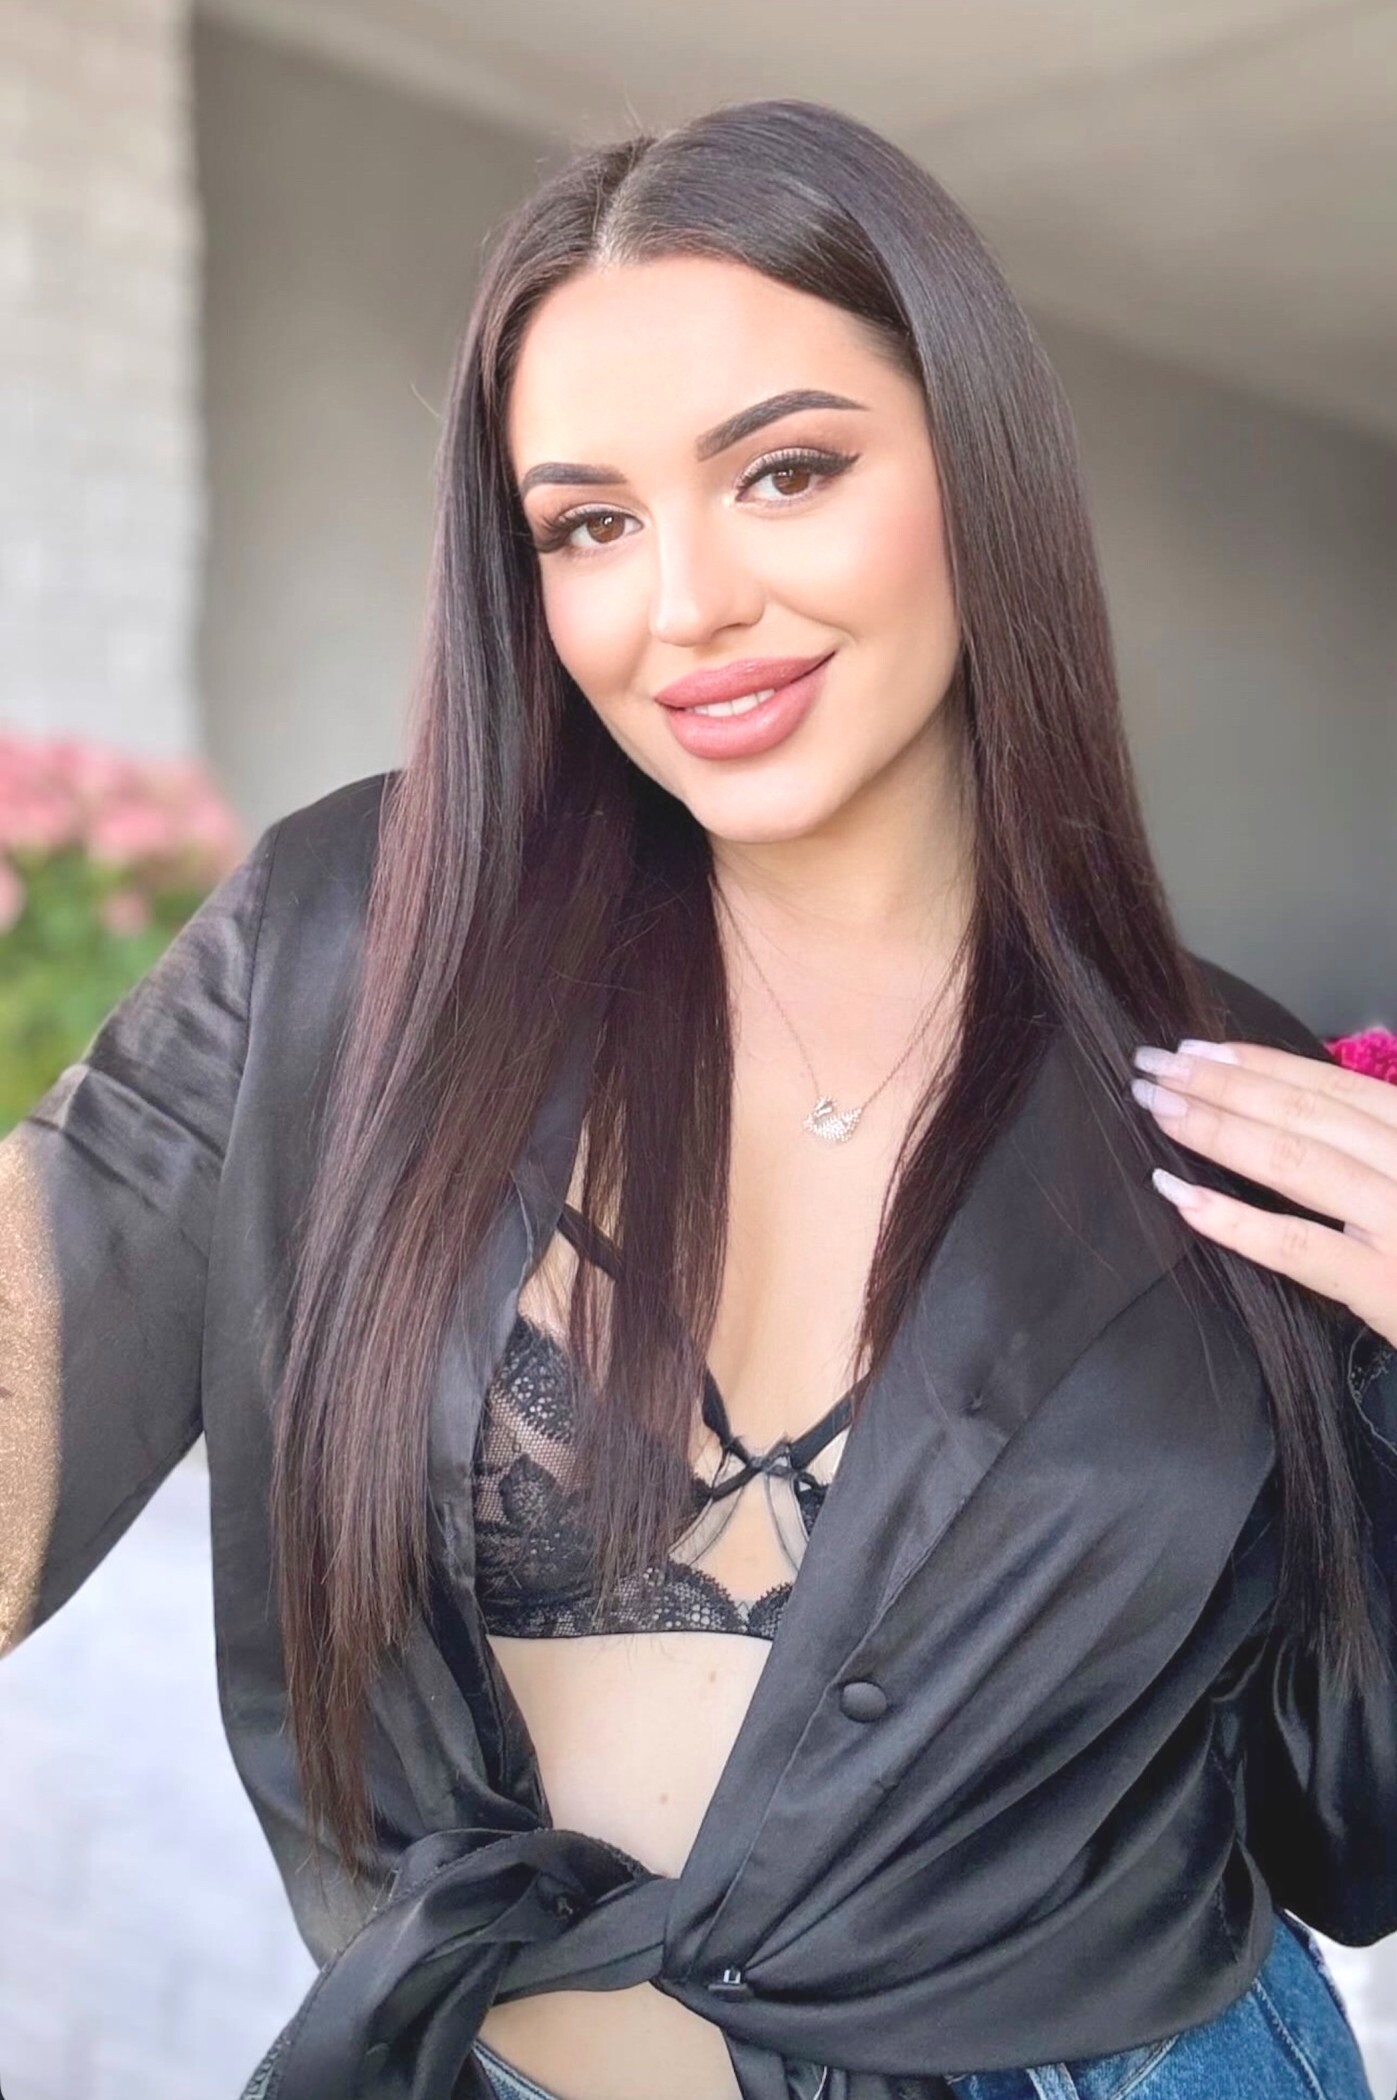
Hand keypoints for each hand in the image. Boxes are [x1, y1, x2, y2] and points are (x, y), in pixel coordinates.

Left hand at [1129, 1038, 1396, 1349]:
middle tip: (1151, 1066)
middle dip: (1222, 1084)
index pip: (1335, 1087)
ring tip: (1156, 1107)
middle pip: (1306, 1114)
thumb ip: (1377, 1145)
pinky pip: (1296, 1246)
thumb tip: (1291, 1107)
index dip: (1261, 1064)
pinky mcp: (1385, 1288)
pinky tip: (1179, 1196)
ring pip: (1297, 1162)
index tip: (1199, 1048)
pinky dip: (1232, 1218)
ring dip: (1217, 1128)